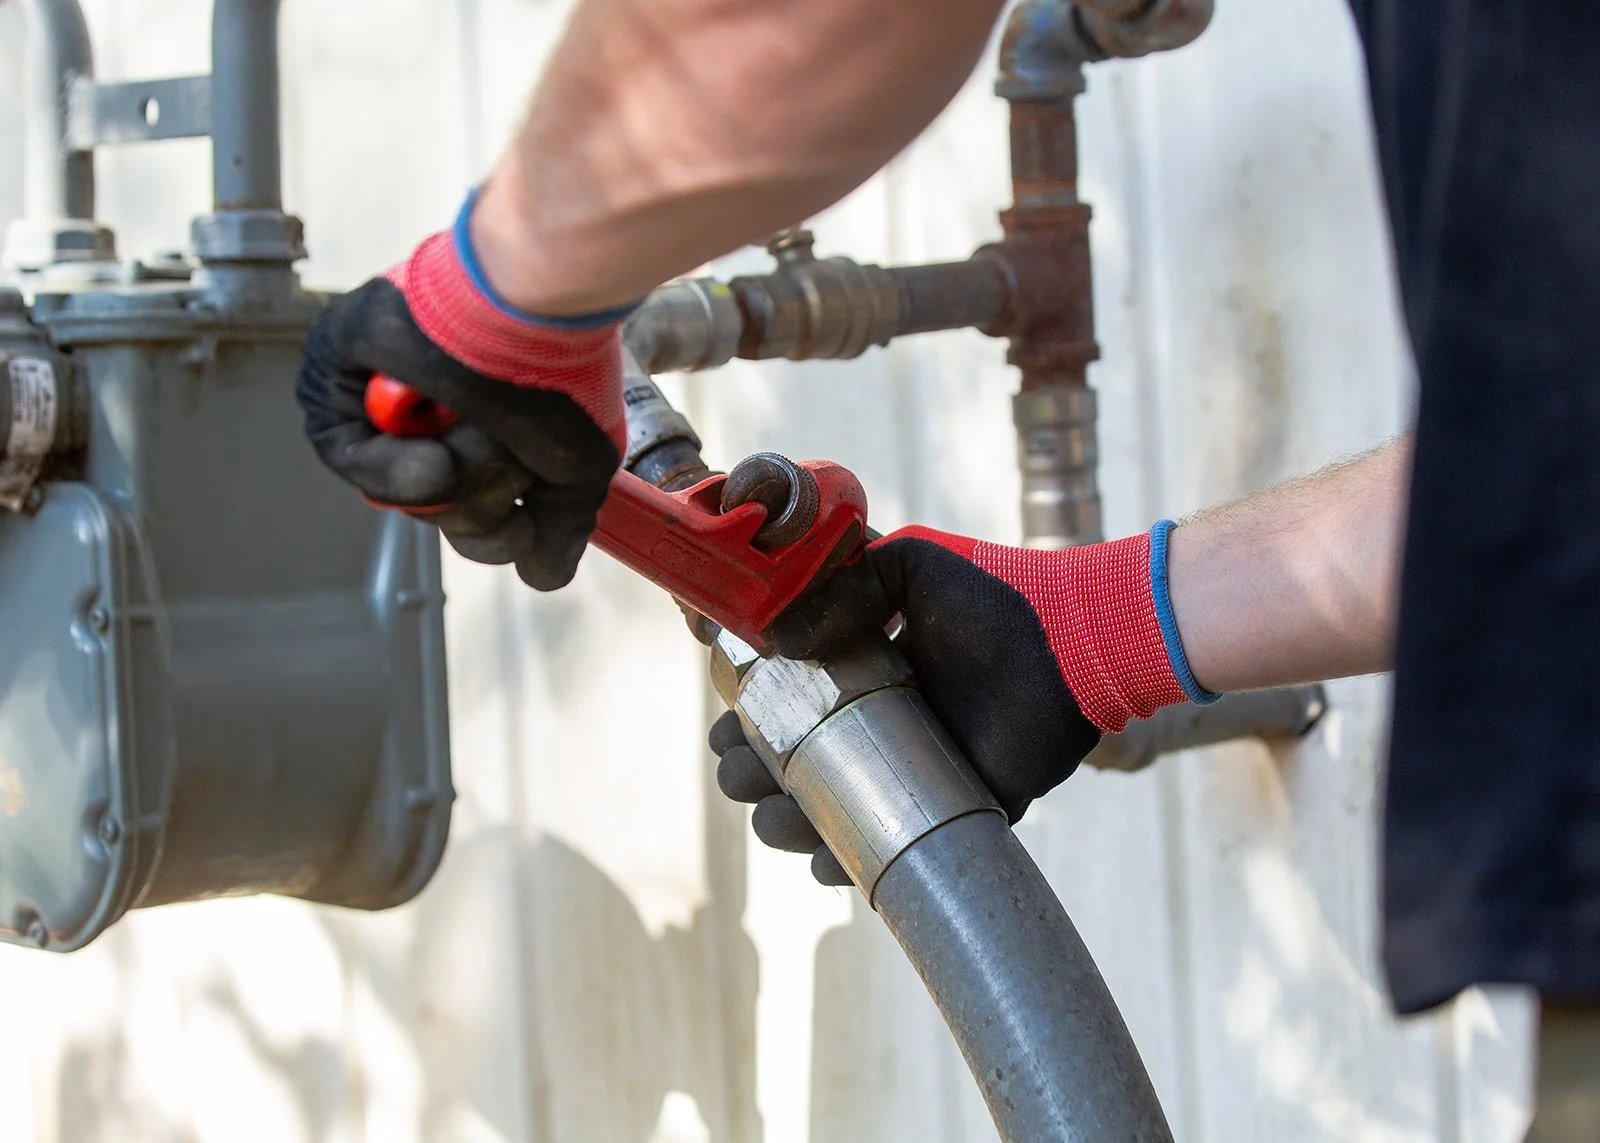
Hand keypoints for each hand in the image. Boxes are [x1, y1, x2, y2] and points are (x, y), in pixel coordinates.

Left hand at [297, 191, 635, 589]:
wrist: (529, 312)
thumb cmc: (559, 372)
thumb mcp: (576, 468)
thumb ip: (560, 528)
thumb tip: (540, 574)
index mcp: (484, 430)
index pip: (474, 518)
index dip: (498, 527)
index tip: (525, 512)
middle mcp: (432, 420)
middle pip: (440, 516)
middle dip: (480, 500)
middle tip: (506, 450)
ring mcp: (381, 402)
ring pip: (405, 493)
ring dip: (458, 471)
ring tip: (482, 417)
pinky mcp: (334, 375)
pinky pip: (351, 459)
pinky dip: (397, 465)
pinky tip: (436, 431)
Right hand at [712, 523, 1214, 883]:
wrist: (1077, 641)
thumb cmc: (996, 595)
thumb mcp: (911, 565)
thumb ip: (845, 586)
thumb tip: (779, 638)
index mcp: (864, 668)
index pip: (788, 701)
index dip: (749, 718)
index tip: (727, 726)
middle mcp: (881, 722)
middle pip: (795, 763)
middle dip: (755, 774)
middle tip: (743, 773)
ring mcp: (913, 770)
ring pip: (830, 813)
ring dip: (789, 825)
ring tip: (778, 820)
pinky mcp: (953, 807)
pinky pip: (894, 849)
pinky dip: (851, 864)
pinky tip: (825, 862)